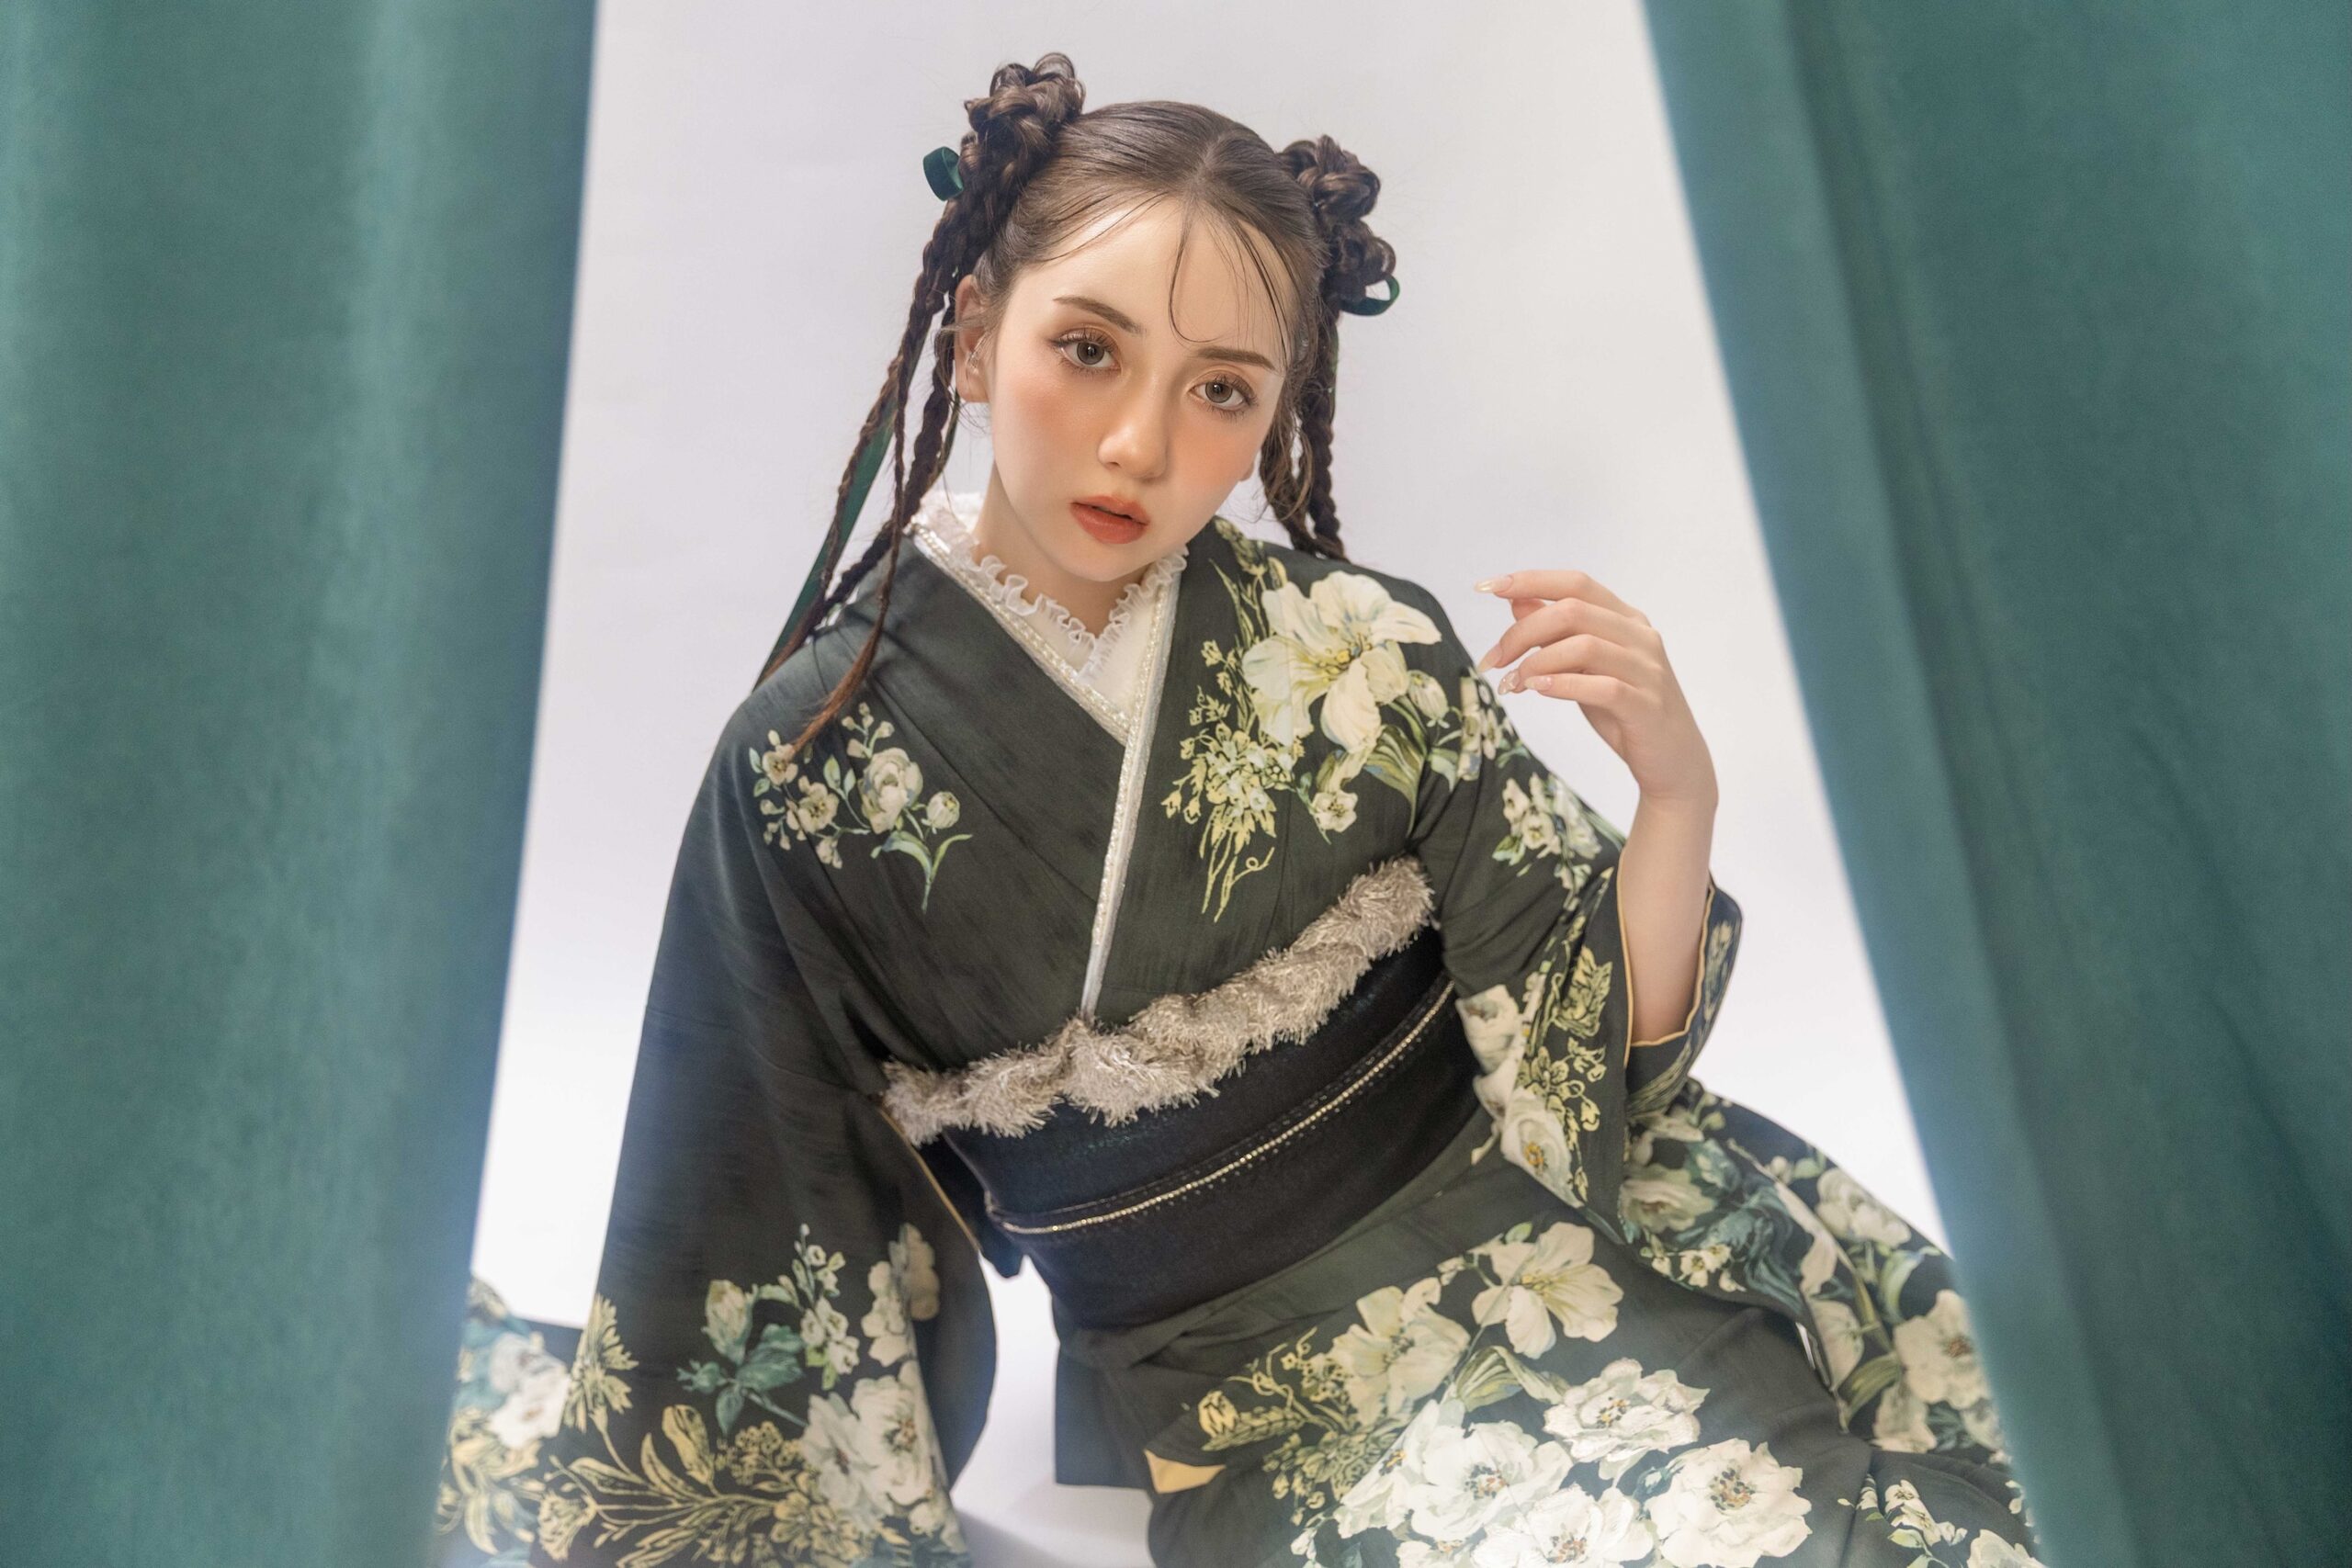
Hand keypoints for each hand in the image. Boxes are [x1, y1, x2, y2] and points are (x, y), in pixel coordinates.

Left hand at [1472, 569, 1716, 806]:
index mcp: (1625, 619)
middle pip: (1573, 611)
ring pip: (1585, 645)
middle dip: (1522, 632)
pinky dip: (1563, 684)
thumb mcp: (1584, 666)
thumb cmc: (1623, 709)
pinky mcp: (1646, 705)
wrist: (1671, 760)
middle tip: (1493, 660)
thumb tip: (1516, 601)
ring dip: (1536, 662)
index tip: (1487, 586)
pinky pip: (1602, 687)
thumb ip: (1557, 633)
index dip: (1530, 580)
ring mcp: (1647, 670)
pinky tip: (1538, 689)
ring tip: (1512, 684)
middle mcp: (1640, 636)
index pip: (1576, 584)